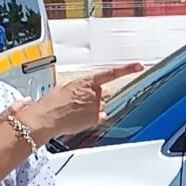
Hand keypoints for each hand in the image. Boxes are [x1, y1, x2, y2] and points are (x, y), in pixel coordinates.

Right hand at [19, 63, 142, 140]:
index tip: (138, 66)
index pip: (111, 73)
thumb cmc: (52, 102)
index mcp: (87, 81)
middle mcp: (95, 93)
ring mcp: (96, 106)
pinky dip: (94, 118)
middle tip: (85, 100)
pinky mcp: (95, 119)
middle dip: (100, 95)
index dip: (127, 69)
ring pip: (103, 105)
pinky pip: (101, 117)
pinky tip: (80, 118)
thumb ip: (82, 87)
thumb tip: (85, 91)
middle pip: (107, 92)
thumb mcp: (66, 87)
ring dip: (95, 107)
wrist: (47, 118)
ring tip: (78, 110)